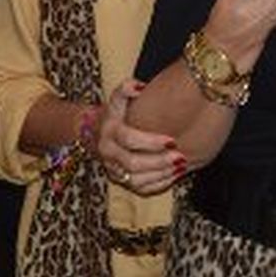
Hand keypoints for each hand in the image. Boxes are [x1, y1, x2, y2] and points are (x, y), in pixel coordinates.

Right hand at [94, 79, 184, 195]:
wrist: (95, 133)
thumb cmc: (115, 115)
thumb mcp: (117, 99)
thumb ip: (126, 89)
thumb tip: (140, 87)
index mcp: (109, 131)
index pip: (128, 139)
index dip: (150, 141)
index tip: (171, 139)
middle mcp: (108, 152)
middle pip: (132, 163)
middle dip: (158, 161)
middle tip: (180, 156)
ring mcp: (113, 169)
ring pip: (136, 180)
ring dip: (160, 175)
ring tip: (180, 166)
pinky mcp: (120, 181)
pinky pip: (140, 189)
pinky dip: (158, 183)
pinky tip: (173, 175)